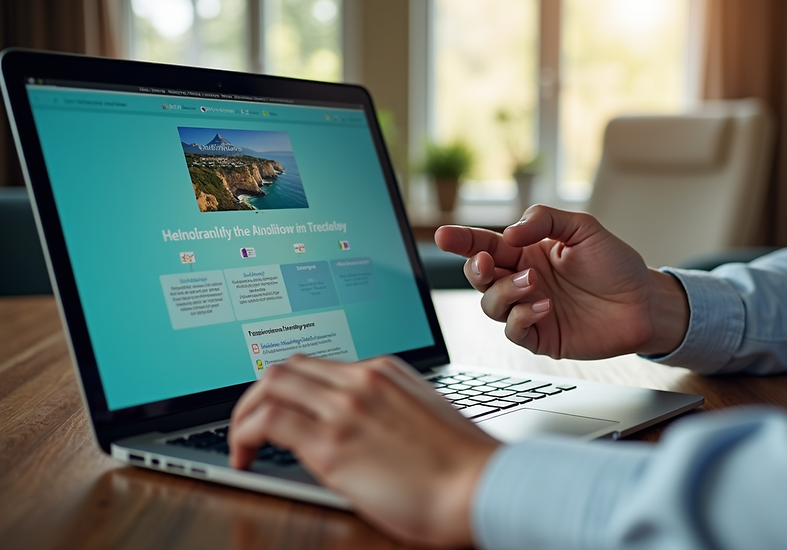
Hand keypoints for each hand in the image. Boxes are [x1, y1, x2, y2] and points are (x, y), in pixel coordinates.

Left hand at [229, 354, 499, 547]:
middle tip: (249, 423)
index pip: (318, 366)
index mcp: (384, 372)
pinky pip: (269, 422)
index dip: (288, 387)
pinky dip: (244, 434)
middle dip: (257, 394)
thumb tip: (350, 428)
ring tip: (240, 441)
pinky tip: (244, 456)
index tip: (277, 408)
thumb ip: (382, 411)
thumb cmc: (461, 464)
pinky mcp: (332, 444)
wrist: (480, 486)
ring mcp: (345, 407)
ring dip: (244, 412)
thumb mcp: (419, 417)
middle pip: (287, 367)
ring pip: (270, 385)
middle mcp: (361, 380)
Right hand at [435, 205, 689, 358]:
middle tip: (486, 262)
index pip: (486, 245)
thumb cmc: (615, 264)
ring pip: (491, 305)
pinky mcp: (541, 337)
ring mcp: (529, 310)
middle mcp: (522, 281)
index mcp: (526, 253)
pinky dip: (521, 317)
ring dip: (504, 292)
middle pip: (479, 277)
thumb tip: (509, 233)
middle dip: (475, 269)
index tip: (443, 235)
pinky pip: (514, 331)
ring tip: (533, 283)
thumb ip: (546, 221)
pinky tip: (543, 306)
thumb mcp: (584, 228)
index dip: (463, 240)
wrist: (644, 302)